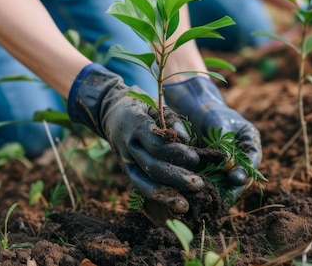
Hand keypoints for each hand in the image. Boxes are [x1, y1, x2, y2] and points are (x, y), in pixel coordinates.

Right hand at [68, 63, 203, 213]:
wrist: (111, 113)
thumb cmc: (141, 108)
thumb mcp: (156, 105)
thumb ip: (172, 120)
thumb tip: (187, 138)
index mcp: (136, 125)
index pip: (155, 144)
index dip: (176, 153)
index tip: (196, 158)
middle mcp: (127, 145)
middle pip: (151, 166)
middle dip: (176, 177)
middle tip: (199, 184)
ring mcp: (124, 159)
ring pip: (141, 181)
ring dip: (164, 195)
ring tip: (185, 206)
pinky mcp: (125, 170)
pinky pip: (138, 185)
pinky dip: (154, 197)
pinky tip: (171, 204)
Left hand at [163, 76, 261, 201]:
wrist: (196, 110)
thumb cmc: (211, 111)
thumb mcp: (219, 123)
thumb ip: (224, 142)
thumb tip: (228, 164)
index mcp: (250, 143)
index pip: (252, 161)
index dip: (245, 171)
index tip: (235, 178)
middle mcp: (242, 157)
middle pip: (240, 177)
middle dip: (232, 189)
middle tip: (223, 199)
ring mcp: (228, 165)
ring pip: (226, 183)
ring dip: (219, 193)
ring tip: (210, 201)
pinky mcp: (212, 170)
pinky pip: (212, 182)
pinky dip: (206, 188)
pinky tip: (197, 196)